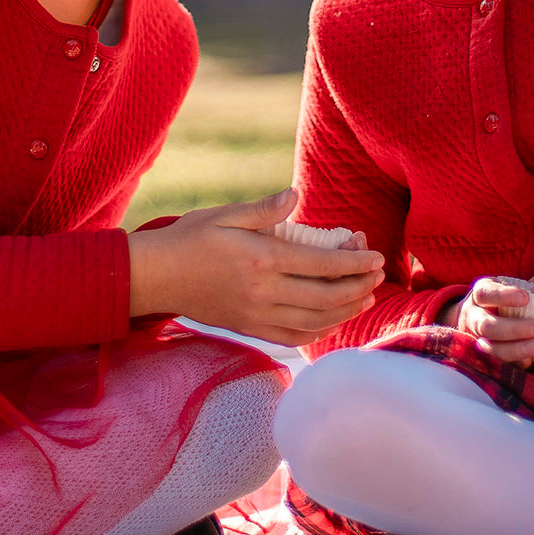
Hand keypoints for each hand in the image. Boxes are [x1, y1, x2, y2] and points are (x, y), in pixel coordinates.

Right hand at [128, 188, 385, 346]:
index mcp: (262, 259)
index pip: (321, 264)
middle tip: (378, 275)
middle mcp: (264, 293)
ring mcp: (257, 316)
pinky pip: (293, 338)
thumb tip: (295, 195)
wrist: (155, 277)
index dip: (354, 262)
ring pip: (315, 321)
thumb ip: (264, 209)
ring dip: (346, 311)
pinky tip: (333, 321)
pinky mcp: (249, 329)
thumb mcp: (225, 214)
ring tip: (365, 297)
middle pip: (326, 296)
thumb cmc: (189, 239)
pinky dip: (319, 332)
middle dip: (358, 286)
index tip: (377, 257)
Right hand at [438, 241, 533, 365]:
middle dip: (514, 328)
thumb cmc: (514, 297)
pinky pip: (496, 362)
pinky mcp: (487, 355)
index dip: (504, 296)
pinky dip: (513, 361)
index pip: (486, 293)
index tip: (527, 297)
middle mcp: (476, 315)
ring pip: (489, 346)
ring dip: (514, 348)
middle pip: (487, 325)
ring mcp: (478, 337)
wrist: (487, 319)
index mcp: (483, 292)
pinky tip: (531, 361)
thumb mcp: (527, 282)